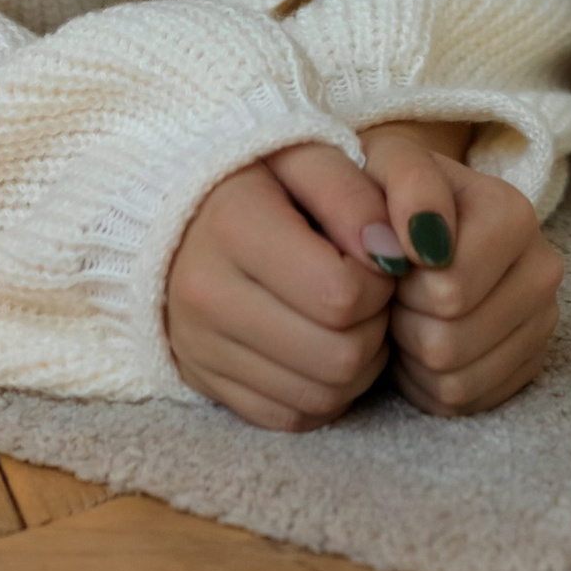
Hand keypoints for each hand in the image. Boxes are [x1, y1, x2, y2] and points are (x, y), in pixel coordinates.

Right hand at [164, 140, 396, 429]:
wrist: (176, 212)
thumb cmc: (257, 177)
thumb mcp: (304, 154)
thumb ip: (353, 195)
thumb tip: (395, 254)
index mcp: (232, 226)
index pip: (341, 293)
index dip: (380, 280)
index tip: (375, 255)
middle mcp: (207, 296)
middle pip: (338, 355)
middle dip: (375, 325)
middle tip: (369, 290)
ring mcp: (201, 348)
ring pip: (321, 395)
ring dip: (359, 363)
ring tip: (351, 317)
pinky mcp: (206, 383)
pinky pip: (292, 416)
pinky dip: (325, 391)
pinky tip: (323, 346)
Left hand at [362, 126, 562, 417]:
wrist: (417, 222)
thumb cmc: (395, 195)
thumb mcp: (389, 164)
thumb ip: (408, 184)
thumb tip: (427, 242)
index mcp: (515, 215)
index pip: (448, 291)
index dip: (402, 285)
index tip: (395, 261)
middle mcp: (543, 270)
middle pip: (449, 343)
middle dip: (405, 323)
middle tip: (398, 295)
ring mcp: (541, 323)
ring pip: (456, 381)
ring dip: (413, 358)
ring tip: (408, 317)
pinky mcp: (528, 364)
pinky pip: (465, 403)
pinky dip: (428, 384)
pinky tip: (422, 345)